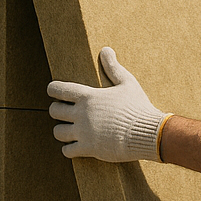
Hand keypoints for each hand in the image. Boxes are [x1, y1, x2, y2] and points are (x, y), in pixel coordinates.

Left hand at [47, 48, 168, 161]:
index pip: (58, 90)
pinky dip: (69, 150)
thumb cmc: (137, 106)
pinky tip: (76, 147)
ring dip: (62, 131)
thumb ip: (113, 67)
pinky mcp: (88, 148)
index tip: (55, 92)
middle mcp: (81, 114)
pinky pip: (67, 151)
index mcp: (88, 96)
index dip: (53, 90)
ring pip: (58, 132)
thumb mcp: (127, 83)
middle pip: (54, 111)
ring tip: (69, 131)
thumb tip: (105, 49)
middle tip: (65, 113)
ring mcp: (83, 132)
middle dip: (57, 111)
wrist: (147, 132)